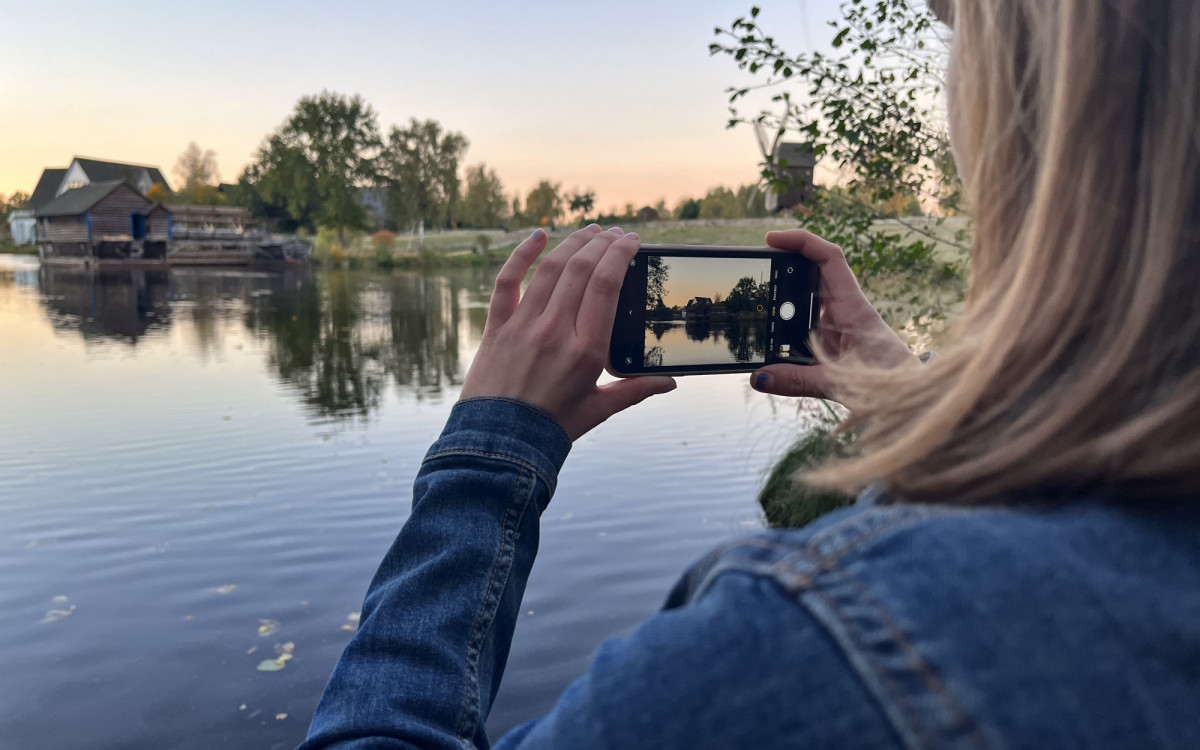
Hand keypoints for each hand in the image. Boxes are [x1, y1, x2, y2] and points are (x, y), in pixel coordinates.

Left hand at [460, 225, 676, 440]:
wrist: (499, 443)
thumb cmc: (551, 428)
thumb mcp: (598, 409)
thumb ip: (635, 390)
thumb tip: (670, 382)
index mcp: (586, 350)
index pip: (606, 285)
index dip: (620, 255)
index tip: (631, 242)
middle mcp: (555, 331)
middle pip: (581, 269)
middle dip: (602, 243)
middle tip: (615, 234)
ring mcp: (523, 326)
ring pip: (550, 269)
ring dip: (572, 243)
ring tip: (589, 232)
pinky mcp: (497, 327)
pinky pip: (507, 282)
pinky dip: (521, 255)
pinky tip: (537, 236)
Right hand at [751, 229, 916, 399]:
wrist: (911, 396)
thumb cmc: (890, 384)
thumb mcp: (841, 383)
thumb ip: (798, 381)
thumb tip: (759, 377)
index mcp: (854, 309)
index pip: (830, 259)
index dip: (802, 241)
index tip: (772, 240)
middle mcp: (846, 310)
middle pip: (812, 272)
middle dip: (783, 266)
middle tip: (754, 268)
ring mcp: (839, 323)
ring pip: (807, 297)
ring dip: (782, 296)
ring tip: (754, 300)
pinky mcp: (834, 339)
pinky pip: (806, 321)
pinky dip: (786, 322)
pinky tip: (768, 333)